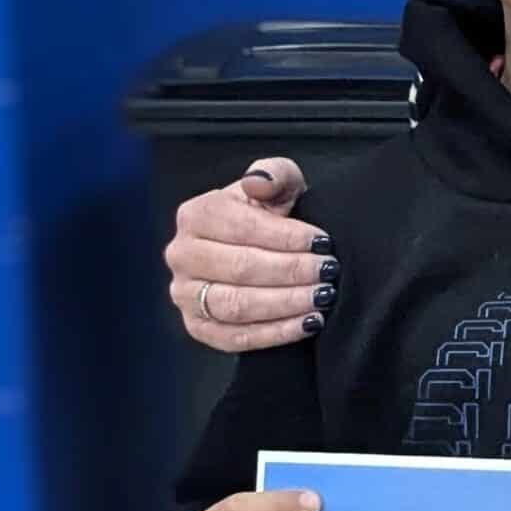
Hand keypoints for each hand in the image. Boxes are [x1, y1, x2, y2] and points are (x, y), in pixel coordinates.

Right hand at [166, 158, 333, 350]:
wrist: (263, 250)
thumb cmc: (271, 214)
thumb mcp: (279, 185)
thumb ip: (274, 173)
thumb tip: (257, 182)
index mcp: (196, 214)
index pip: (242, 228)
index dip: (285, 237)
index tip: (323, 242)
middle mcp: (182, 255)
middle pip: (240, 268)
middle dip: (291, 271)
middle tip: (328, 271)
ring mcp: (185, 295)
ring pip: (236, 305)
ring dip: (285, 303)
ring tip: (323, 296)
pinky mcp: (198, 327)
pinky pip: (235, 337)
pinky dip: (276, 333)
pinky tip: (309, 322)